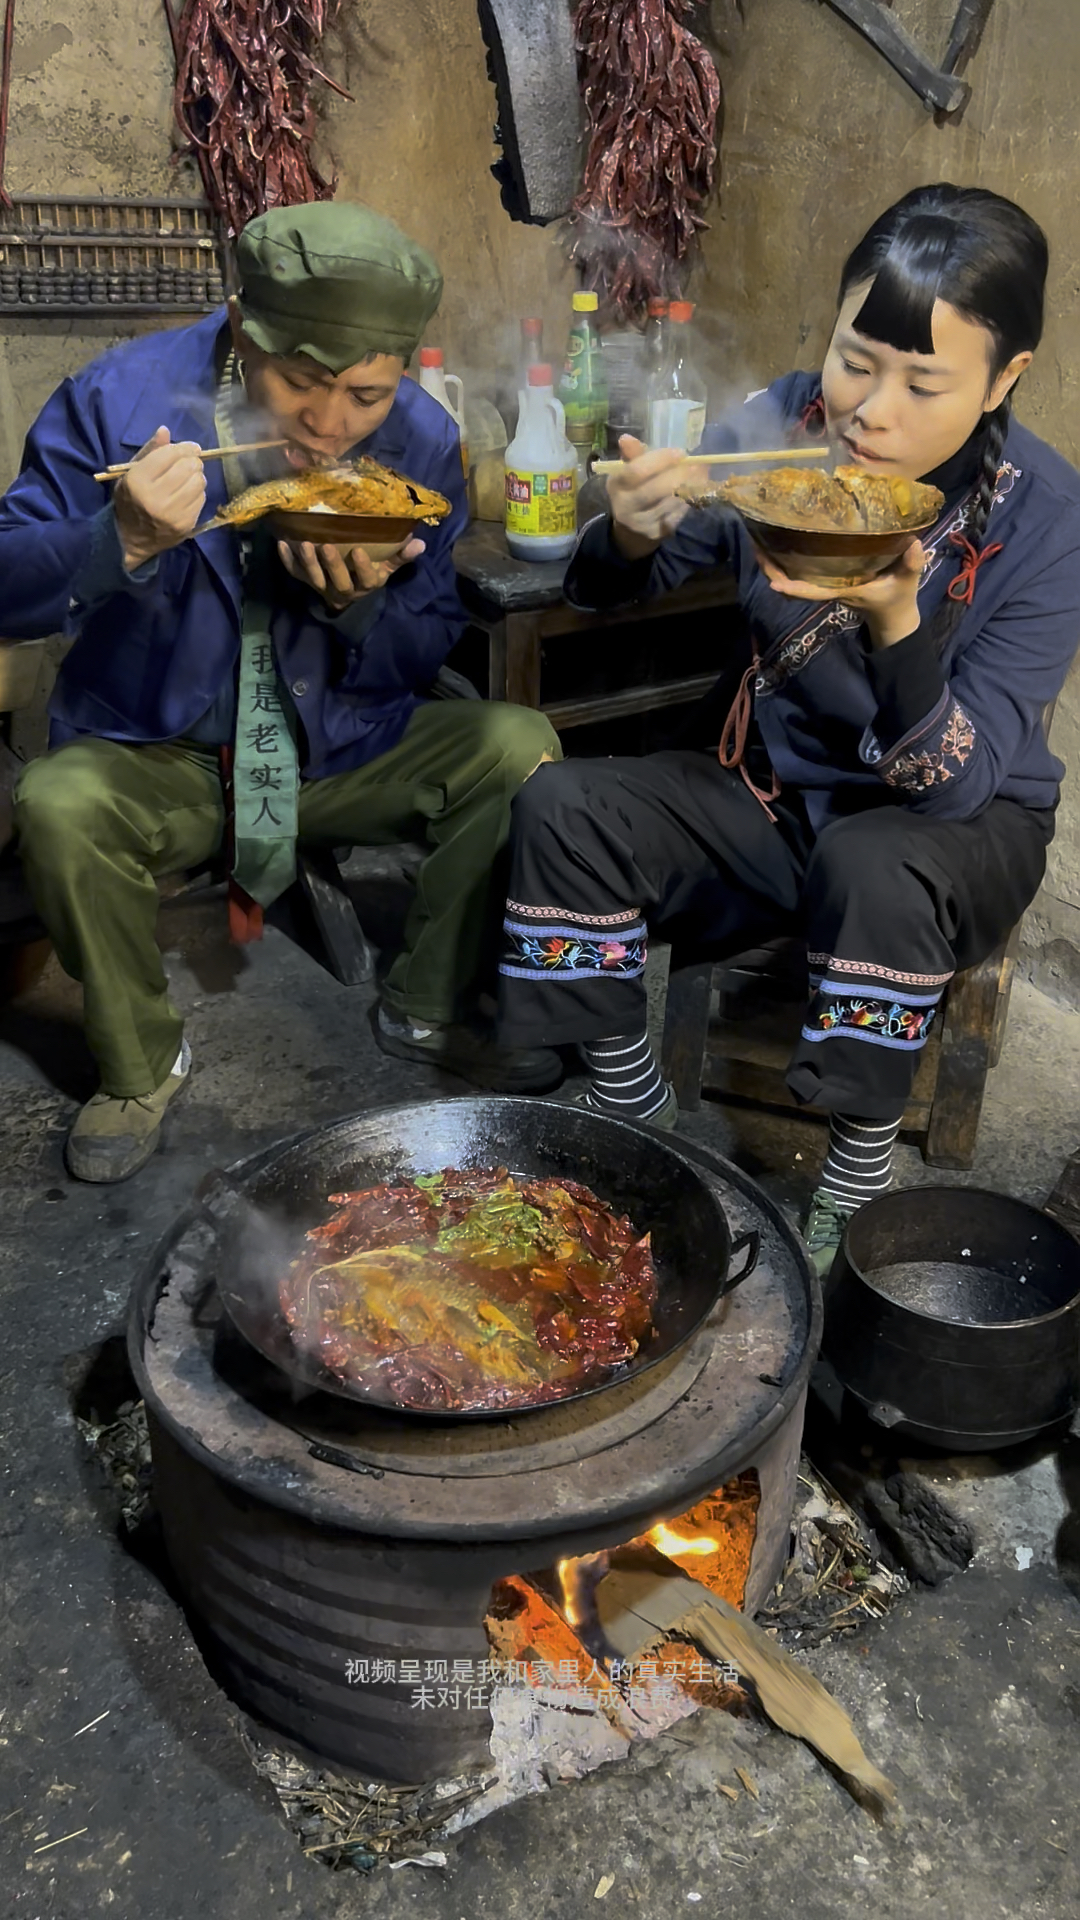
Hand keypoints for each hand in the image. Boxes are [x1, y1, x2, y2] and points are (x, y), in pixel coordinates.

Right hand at [113, 426, 206, 571]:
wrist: (130, 539)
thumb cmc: (129, 500)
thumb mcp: (131, 472)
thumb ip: (149, 451)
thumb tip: (166, 430)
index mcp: (138, 481)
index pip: (170, 454)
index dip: (183, 447)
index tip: (190, 448)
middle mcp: (156, 498)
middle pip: (189, 467)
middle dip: (192, 461)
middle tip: (188, 463)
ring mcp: (173, 514)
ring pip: (199, 482)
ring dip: (196, 476)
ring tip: (187, 478)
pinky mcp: (186, 525)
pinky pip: (202, 498)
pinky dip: (198, 492)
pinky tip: (187, 494)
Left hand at [276, 536, 424, 611]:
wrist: (346, 595)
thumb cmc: (369, 573)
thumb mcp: (386, 568)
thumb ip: (401, 557)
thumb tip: (420, 543)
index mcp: (366, 586)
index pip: (367, 580)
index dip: (362, 567)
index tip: (357, 550)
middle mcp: (344, 590)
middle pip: (338, 582)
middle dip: (331, 565)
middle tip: (324, 545)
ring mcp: (323, 587)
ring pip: (314, 579)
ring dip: (308, 562)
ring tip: (303, 543)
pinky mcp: (306, 582)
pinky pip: (295, 574)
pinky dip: (287, 561)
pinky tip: (283, 544)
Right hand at [605, 434, 691, 559]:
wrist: (632, 530)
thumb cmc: (633, 491)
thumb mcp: (628, 471)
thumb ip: (633, 455)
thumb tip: (626, 439)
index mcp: (617, 486)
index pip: (637, 471)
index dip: (661, 460)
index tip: (680, 453)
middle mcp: (626, 507)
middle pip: (656, 488)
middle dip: (679, 474)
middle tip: (695, 464)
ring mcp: (642, 522)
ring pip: (671, 501)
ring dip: (690, 485)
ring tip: (701, 473)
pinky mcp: (658, 532)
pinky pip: (678, 513)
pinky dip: (690, 499)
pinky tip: (698, 488)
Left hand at [756, 538, 924, 647]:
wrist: (892, 615)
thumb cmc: (897, 598)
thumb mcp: (907, 581)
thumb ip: (911, 564)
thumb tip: (912, 544)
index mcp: (842, 591)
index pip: (813, 592)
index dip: (793, 589)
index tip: (773, 583)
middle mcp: (828, 588)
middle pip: (793, 585)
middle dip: (772, 569)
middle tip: (755, 545)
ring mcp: (825, 585)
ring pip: (793, 578)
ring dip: (775, 564)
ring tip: (758, 540)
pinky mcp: (827, 579)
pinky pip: (801, 573)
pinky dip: (786, 562)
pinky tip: (778, 544)